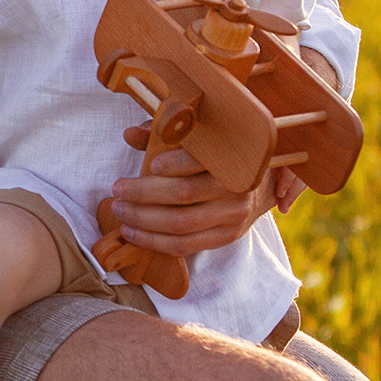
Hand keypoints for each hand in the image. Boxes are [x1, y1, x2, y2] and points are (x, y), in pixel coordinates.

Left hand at [108, 131, 277, 257]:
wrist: (262, 185)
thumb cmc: (219, 157)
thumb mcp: (199, 139)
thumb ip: (164, 134)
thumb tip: (129, 134)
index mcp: (230, 157)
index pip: (201, 161)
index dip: (175, 164)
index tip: (152, 165)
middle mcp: (235, 188)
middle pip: (184, 195)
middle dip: (143, 194)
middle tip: (117, 190)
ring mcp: (232, 216)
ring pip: (181, 225)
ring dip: (143, 221)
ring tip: (120, 211)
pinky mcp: (226, 237)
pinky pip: (185, 246)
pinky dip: (154, 242)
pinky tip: (134, 233)